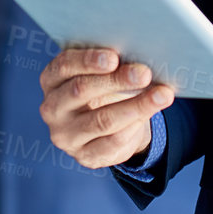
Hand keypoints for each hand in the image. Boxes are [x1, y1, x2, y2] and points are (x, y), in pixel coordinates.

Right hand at [39, 46, 175, 168]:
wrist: (108, 126)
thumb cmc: (104, 89)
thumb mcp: (100, 73)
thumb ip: (110, 64)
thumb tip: (139, 58)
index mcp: (51, 80)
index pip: (64, 66)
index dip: (88, 60)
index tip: (114, 57)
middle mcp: (52, 108)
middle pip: (82, 90)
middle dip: (116, 80)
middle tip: (144, 73)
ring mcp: (66, 136)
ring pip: (102, 120)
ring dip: (136, 106)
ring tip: (161, 95)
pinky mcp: (85, 156)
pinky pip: (113, 142)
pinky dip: (134, 127)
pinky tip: (150, 115)